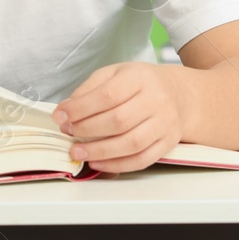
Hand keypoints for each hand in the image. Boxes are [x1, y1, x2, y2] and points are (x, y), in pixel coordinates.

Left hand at [53, 63, 184, 173]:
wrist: (177, 94)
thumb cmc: (140, 84)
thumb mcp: (114, 74)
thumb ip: (90, 89)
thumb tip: (67, 110)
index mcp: (139, 78)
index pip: (107, 95)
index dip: (80, 108)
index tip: (60, 116)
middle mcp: (156, 100)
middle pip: (118, 120)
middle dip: (87, 130)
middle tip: (68, 133)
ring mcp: (165, 123)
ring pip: (131, 143)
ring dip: (100, 152)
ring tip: (78, 152)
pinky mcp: (168, 143)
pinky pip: (142, 160)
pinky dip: (117, 165)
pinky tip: (98, 163)